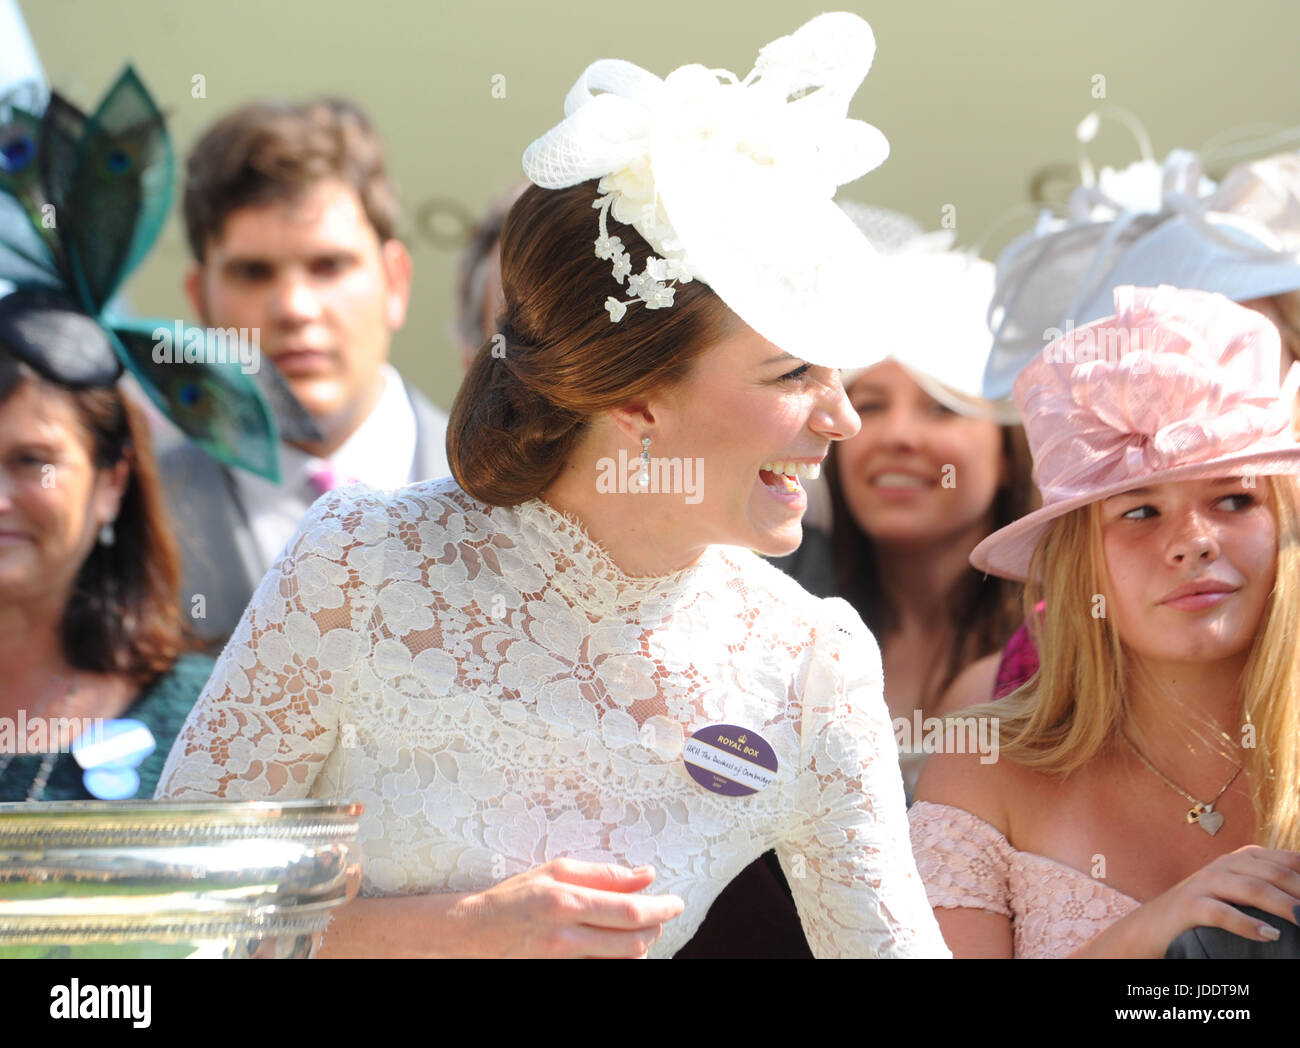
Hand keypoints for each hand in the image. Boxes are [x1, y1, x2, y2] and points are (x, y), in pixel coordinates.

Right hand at [454, 859, 684, 957]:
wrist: (473, 931)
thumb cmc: (514, 895)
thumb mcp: (555, 871)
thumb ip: (602, 874)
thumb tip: (645, 875)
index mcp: (566, 900)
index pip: (629, 910)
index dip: (660, 908)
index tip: (676, 902)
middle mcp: (566, 934)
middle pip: (633, 940)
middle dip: (657, 927)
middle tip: (664, 912)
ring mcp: (564, 958)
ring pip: (623, 958)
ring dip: (642, 941)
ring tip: (642, 923)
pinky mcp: (561, 970)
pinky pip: (604, 965)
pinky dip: (621, 955)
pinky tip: (620, 940)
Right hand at [1077, 846, 1299, 957]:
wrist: (1152, 927)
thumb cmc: (1204, 914)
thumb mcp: (1237, 895)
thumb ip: (1267, 889)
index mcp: (1240, 860)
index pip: (1284, 860)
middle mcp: (1223, 866)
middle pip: (1271, 873)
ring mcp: (1204, 884)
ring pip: (1250, 889)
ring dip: (1281, 905)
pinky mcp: (1189, 906)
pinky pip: (1220, 912)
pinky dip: (1246, 923)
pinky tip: (1268, 935)